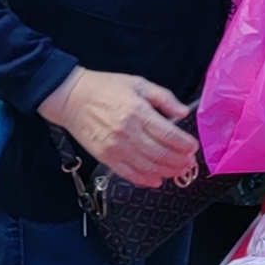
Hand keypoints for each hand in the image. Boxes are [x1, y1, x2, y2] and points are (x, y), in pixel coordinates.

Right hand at [37, 68, 197, 186]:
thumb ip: (163, 98)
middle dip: (179, 161)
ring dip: (166, 172)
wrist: (71, 98)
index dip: (184, 144)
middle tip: (189, 163)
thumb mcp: (138, 84)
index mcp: (138, 112)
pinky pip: (128, 173)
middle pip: (160, 153)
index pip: (168, 134)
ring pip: (147, 167)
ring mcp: (115, 147)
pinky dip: (144, 180)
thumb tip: (183, 112)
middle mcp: (128, 132)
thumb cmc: (105, 88)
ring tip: (178, 172)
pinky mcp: (105, 157)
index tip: (193, 147)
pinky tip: (156, 180)